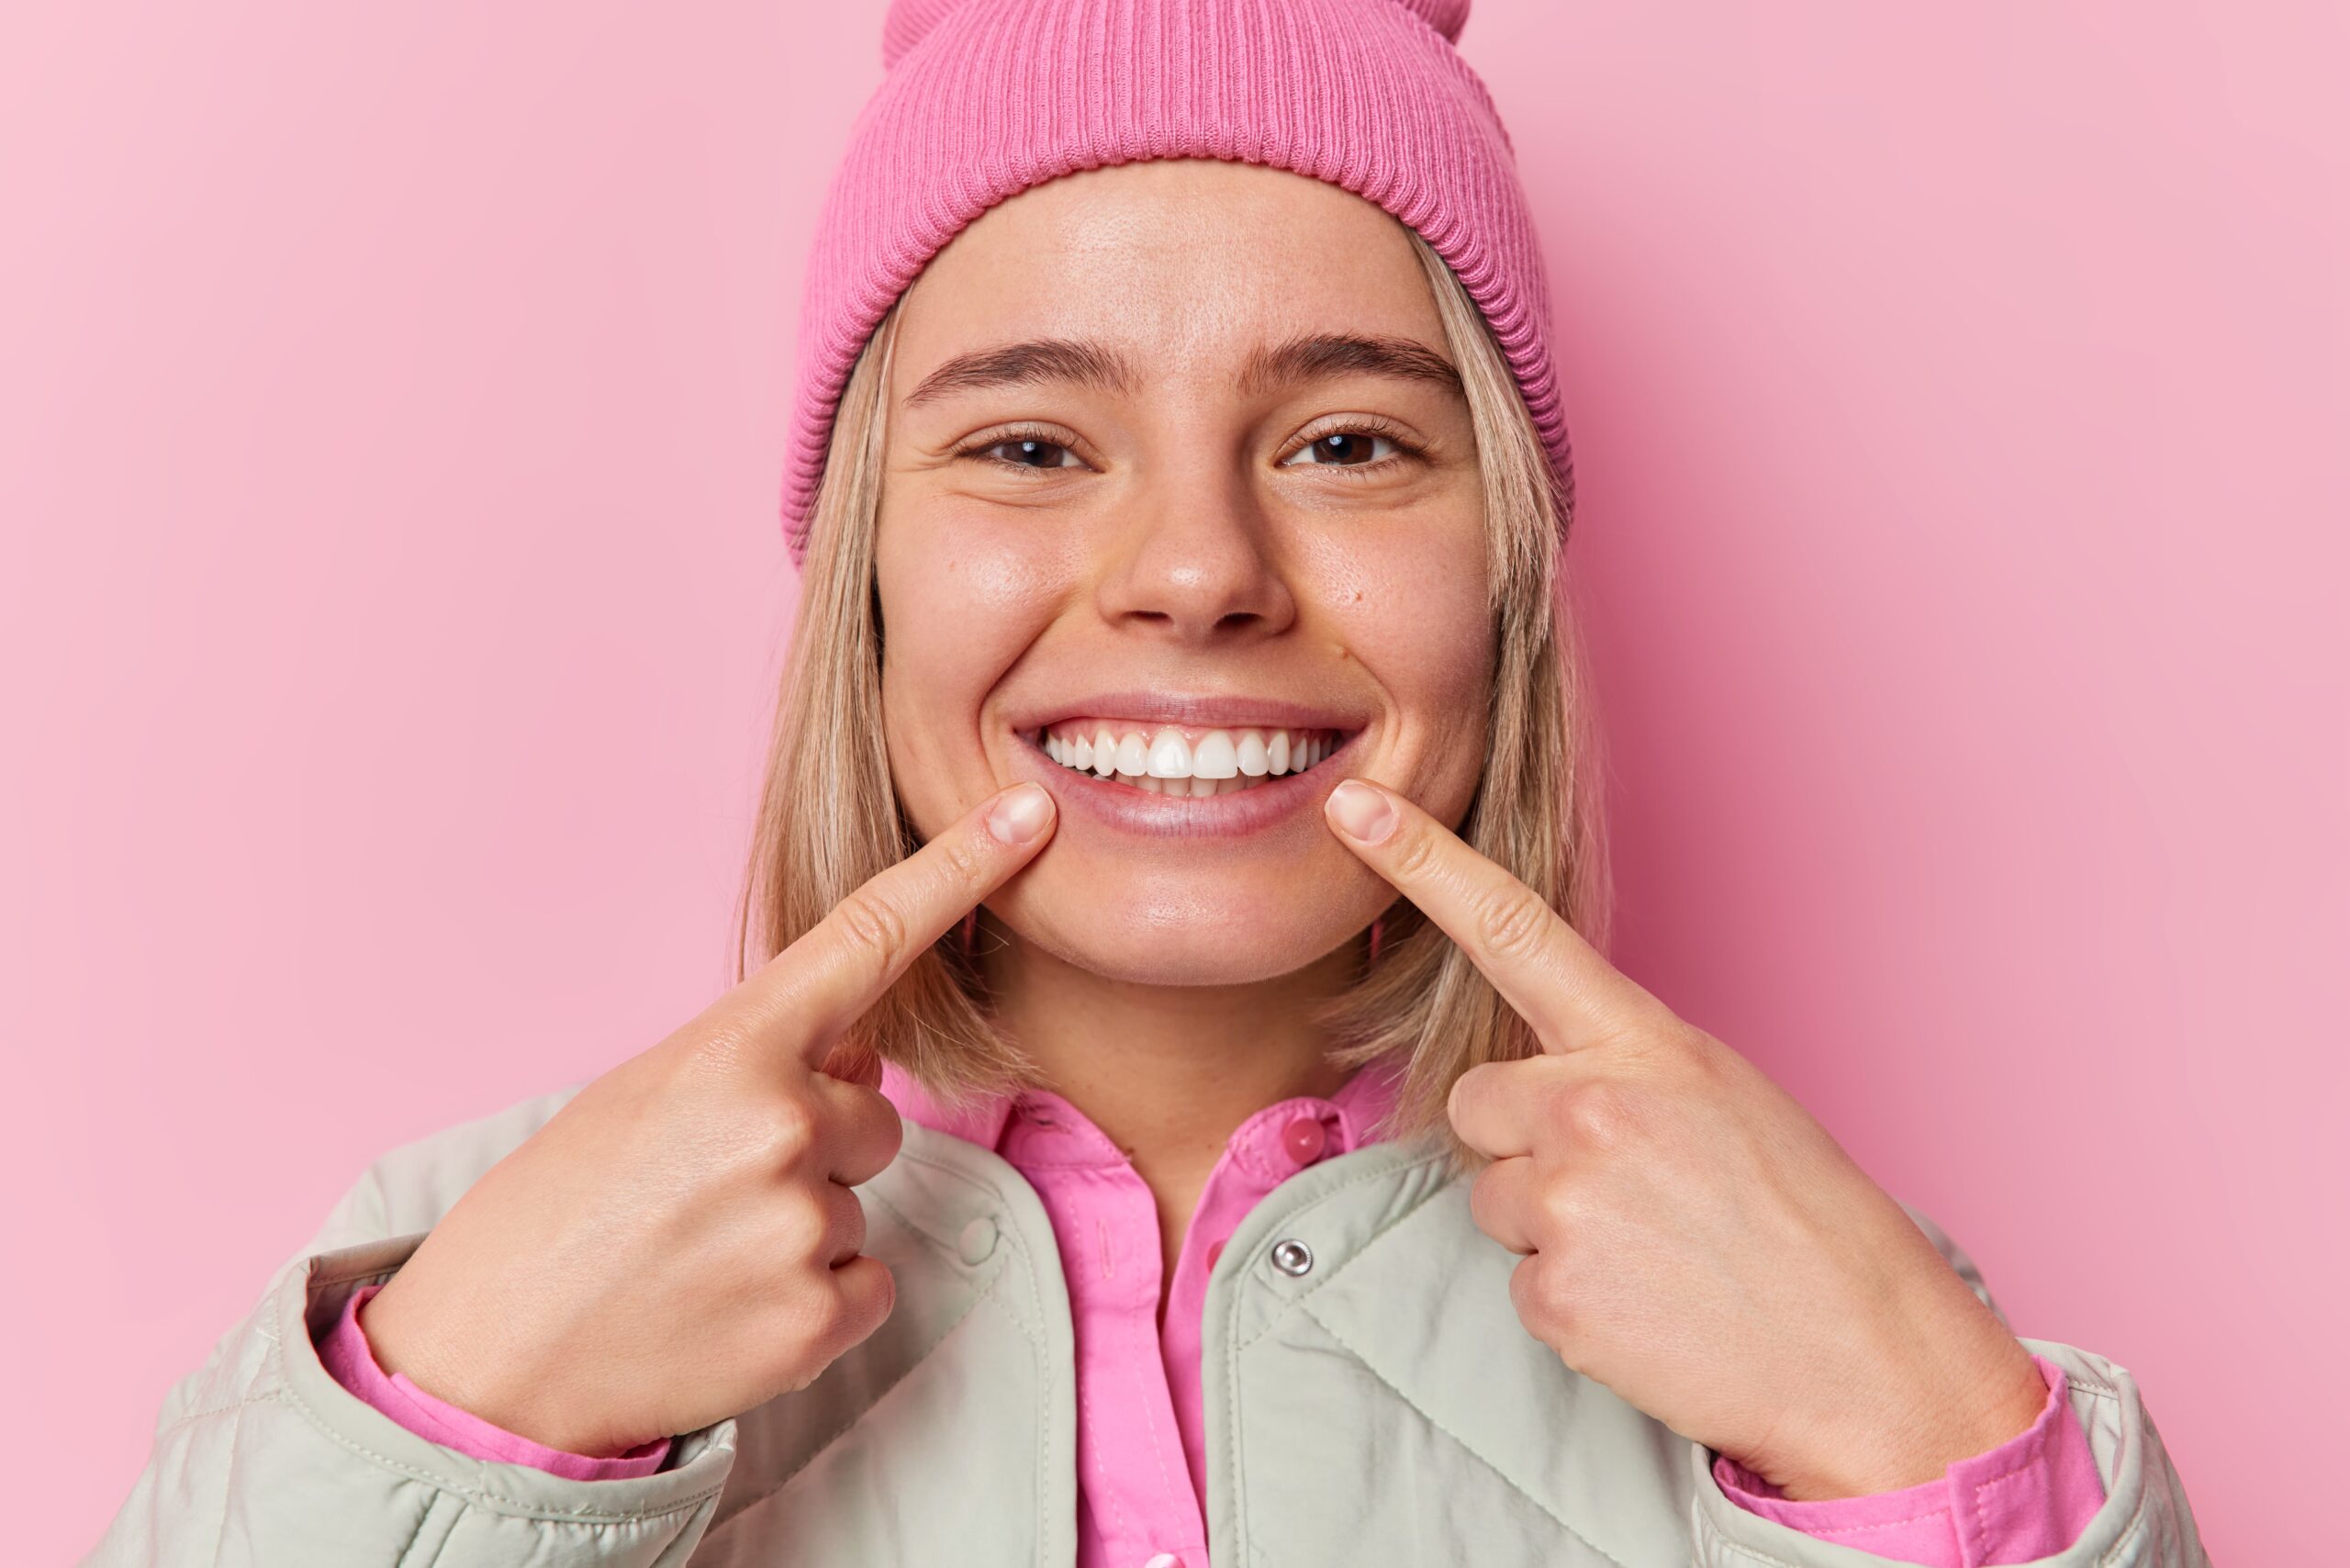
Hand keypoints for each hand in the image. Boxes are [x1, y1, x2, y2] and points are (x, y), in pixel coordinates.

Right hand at [356, 781, 1058, 1457]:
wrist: (485, 1366)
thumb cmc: (554, 1215)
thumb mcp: (646, 1094)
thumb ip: (763, 1059)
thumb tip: (858, 1055)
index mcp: (730, 1047)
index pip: (869, 935)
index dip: (960, 867)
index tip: (1028, 812)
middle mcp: (782, 1123)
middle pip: (871, 1110)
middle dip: (811, 1142)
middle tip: (704, 1189)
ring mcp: (804, 1222)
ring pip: (862, 1197)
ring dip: (801, 1222)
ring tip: (699, 1252)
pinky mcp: (817, 1316)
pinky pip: (869, 1278)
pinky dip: (813, 1296)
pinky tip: (727, 1306)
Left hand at [1322, 777, 2046, 1499]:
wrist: (1868, 1357)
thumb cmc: (1810, 1224)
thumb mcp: (1725, 1098)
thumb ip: (1624, 1066)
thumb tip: (1546, 1076)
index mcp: (1646, 1042)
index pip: (1515, 929)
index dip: (1424, 862)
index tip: (1357, 806)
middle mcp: (1592, 1105)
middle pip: (1473, 1101)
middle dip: (1519, 1141)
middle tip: (1623, 1189)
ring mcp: (1566, 1199)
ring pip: (1491, 1196)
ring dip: (1548, 1224)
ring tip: (1651, 1252)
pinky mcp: (1553, 1290)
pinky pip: (1517, 1280)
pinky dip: (1569, 1300)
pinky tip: (1647, 1307)